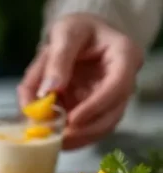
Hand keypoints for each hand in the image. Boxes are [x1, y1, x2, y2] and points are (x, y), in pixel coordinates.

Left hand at [18, 14, 142, 149]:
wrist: (78, 35)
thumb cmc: (75, 29)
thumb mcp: (64, 33)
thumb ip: (56, 60)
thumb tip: (48, 91)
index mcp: (124, 54)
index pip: (118, 85)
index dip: (96, 106)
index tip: (71, 119)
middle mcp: (124, 79)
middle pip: (114, 112)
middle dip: (86, 130)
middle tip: (58, 138)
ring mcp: (114, 96)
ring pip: (104, 125)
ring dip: (79, 138)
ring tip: (53, 142)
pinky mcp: (100, 108)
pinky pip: (92, 127)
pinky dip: (74, 137)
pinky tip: (55, 141)